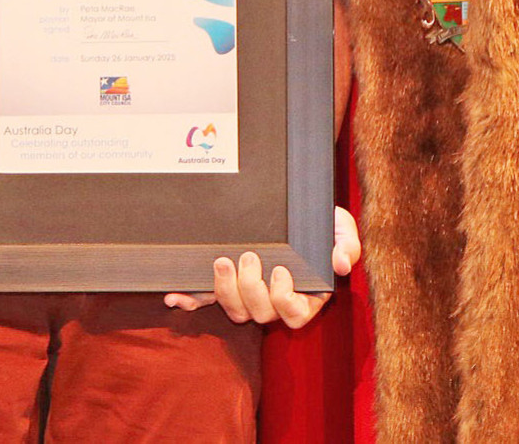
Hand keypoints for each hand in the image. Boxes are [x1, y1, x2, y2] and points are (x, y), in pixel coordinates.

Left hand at [163, 206, 361, 328]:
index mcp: (304, 295)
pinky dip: (189, 300)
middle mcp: (274, 300)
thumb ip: (346, 245)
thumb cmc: (319, 221)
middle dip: (251, 289)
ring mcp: (246, 293)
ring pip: (234, 310)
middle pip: (259, 314)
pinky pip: (204, 299)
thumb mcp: (339, 228)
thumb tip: (339, 265)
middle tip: (248, 256)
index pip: (293, 315)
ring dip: (224, 291)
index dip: (284, 299)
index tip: (281, 270)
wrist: (291, 203)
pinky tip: (173, 297)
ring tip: (222, 262)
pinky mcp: (223, 282)